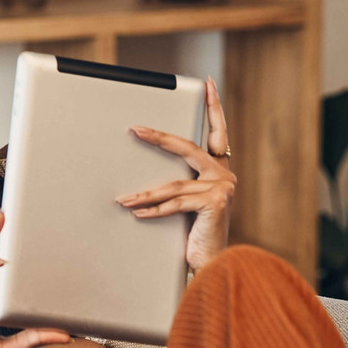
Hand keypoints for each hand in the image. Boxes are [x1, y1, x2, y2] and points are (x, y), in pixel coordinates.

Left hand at [116, 76, 236, 273]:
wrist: (211, 263)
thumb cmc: (196, 234)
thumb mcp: (188, 204)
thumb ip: (179, 186)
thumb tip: (144, 177)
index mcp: (219, 169)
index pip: (217, 132)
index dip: (214, 107)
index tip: (209, 84)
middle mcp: (224, 175)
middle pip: (187, 149)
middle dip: (159, 139)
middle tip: (136, 130)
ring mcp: (222, 188)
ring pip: (174, 183)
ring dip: (144, 193)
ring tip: (123, 199)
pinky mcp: (215, 203)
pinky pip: (175, 203)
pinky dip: (153, 209)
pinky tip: (136, 212)